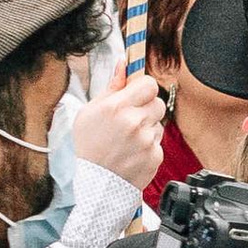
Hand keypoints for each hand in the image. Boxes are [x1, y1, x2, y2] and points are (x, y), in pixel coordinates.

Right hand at [70, 71, 164, 192]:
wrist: (97, 184)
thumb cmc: (90, 146)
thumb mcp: (90, 112)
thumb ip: (111, 87)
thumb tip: (124, 64)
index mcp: (116, 107)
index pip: (148, 83)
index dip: (143, 87)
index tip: (137, 92)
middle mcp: (133, 122)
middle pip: (157, 102)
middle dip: (146, 107)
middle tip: (131, 118)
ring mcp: (146, 140)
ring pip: (158, 122)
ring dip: (147, 127)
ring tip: (128, 139)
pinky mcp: (155, 155)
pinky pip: (158, 141)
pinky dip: (148, 145)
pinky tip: (132, 152)